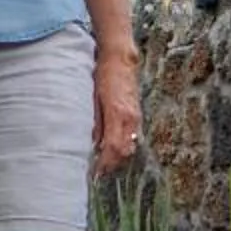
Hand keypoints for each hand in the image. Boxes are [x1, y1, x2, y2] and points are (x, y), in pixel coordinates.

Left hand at [94, 51, 141, 174]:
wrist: (120, 59)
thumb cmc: (103, 75)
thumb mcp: (93, 99)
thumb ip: (96, 123)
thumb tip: (93, 144)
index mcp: (117, 114)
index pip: (112, 147)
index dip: (104, 163)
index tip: (96, 172)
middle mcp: (129, 118)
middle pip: (124, 151)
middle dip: (112, 165)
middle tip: (99, 172)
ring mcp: (136, 117)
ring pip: (130, 146)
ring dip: (118, 157)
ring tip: (105, 163)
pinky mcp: (137, 114)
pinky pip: (132, 137)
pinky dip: (123, 146)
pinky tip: (113, 148)